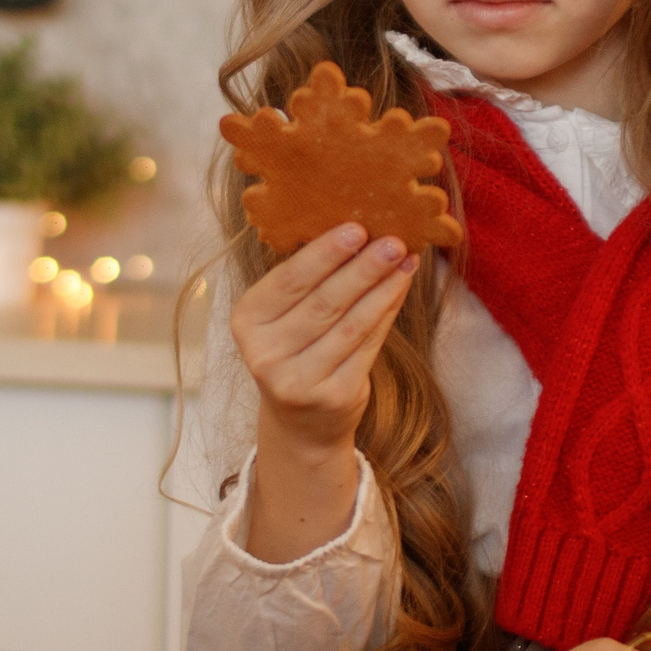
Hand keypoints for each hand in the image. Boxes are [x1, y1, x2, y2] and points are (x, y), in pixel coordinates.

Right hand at [232, 224, 415, 561]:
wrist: (302, 423)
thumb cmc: (297, 351)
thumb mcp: (284, 318)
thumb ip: (309, 281)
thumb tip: (356, 231)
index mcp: (246, 321)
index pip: (290, 281)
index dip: (325, 253)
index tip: (356, 227)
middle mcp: (265, 354)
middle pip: (323, 301)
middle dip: (362, 267)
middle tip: (392, 239)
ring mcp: (297, 380)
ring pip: (350, 323)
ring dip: (382, 287)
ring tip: (404, 259)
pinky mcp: (332, 396)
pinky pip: (367, 346)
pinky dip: (387, 312)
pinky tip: (400, 288)